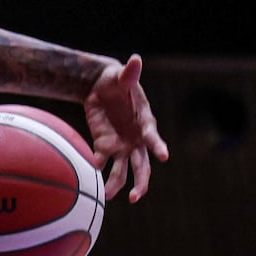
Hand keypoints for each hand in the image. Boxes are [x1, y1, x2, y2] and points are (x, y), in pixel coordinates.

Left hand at [83, 54, 168, 201]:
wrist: (101, 86)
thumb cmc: (117, 80)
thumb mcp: (122, 76)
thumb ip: (129, 73)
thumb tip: (135, 59)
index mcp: (145, 122)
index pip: (153, 137)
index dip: (158, 146)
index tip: (164, 156)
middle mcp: (137, 139)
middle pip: (142, 166)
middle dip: (141, 182)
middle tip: (135, 196)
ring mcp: (122, 145)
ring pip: (123, 170)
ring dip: (117, 184)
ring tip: (107, 196)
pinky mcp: (105, 145)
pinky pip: (104, 160)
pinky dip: (98, 165)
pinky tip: (91, 170)